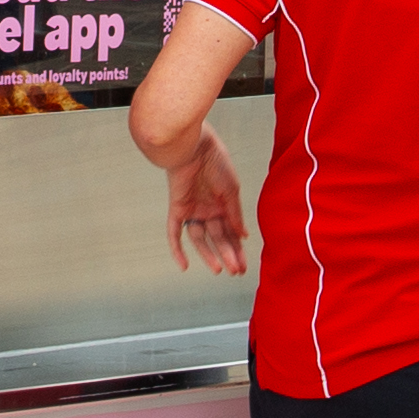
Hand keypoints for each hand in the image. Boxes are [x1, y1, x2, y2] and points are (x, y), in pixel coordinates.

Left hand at [156, 139, 251, 278]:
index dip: (237, 248)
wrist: (195, 145)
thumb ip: (235, 214)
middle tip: (235, 271)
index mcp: (223, 204)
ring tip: (218, 269)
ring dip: (208, 254)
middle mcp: (207, 209)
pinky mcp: (177, 208)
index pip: (231, 232)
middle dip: (228, 254)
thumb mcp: (231, 190)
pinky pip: (174, 232)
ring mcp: (192, 209)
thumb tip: (243, 236)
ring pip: (199, 239)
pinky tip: (183, 265)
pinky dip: (177, 249)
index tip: (244, 265)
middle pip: (217, 238)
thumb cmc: (216, 161)